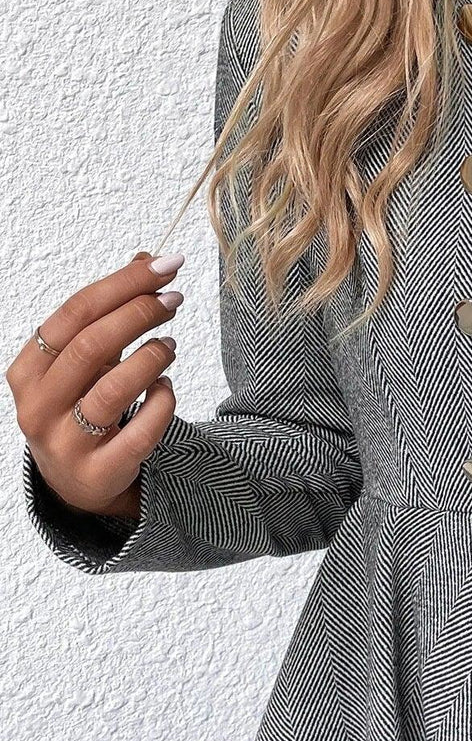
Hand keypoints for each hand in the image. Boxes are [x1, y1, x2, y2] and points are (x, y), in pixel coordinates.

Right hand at [6, 250, 184, 519]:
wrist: (76, 483)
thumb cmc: (79, 406)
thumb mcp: (87, 360)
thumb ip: (111, 312)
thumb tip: (145, 258)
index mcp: (28, 370)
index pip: (74, 314)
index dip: (122, 284)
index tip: (165, 266)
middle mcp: (38, 406)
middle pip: (90, 346)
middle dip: (139, 314)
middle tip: (174, 299)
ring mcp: (65, 442)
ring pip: (112, 390)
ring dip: (151, 357)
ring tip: (170, 344)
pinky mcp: (98, 471)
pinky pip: (139, 433)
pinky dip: (161, 403)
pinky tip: (167, 386)